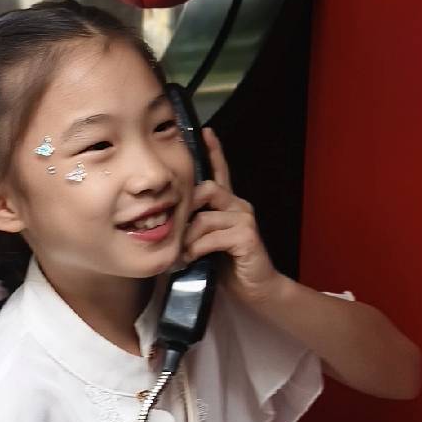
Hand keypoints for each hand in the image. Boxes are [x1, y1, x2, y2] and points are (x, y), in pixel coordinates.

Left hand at [180, 127, 282, 305]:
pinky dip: (198, 249)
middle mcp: (238, 206)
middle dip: (185, 209)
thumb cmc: (226, 267)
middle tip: (173, 231)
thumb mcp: (204, 243)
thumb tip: (166, 224)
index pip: (220, 172)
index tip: (205, 131)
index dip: (213, 151)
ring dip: (188, 238)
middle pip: (206, 189)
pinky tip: (193, 259)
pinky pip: (212, 236)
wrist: (256, 290)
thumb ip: (192, 229)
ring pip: (204, 216)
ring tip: (182, 254)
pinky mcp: (247, 236)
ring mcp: (244, 219)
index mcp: (228, 205)